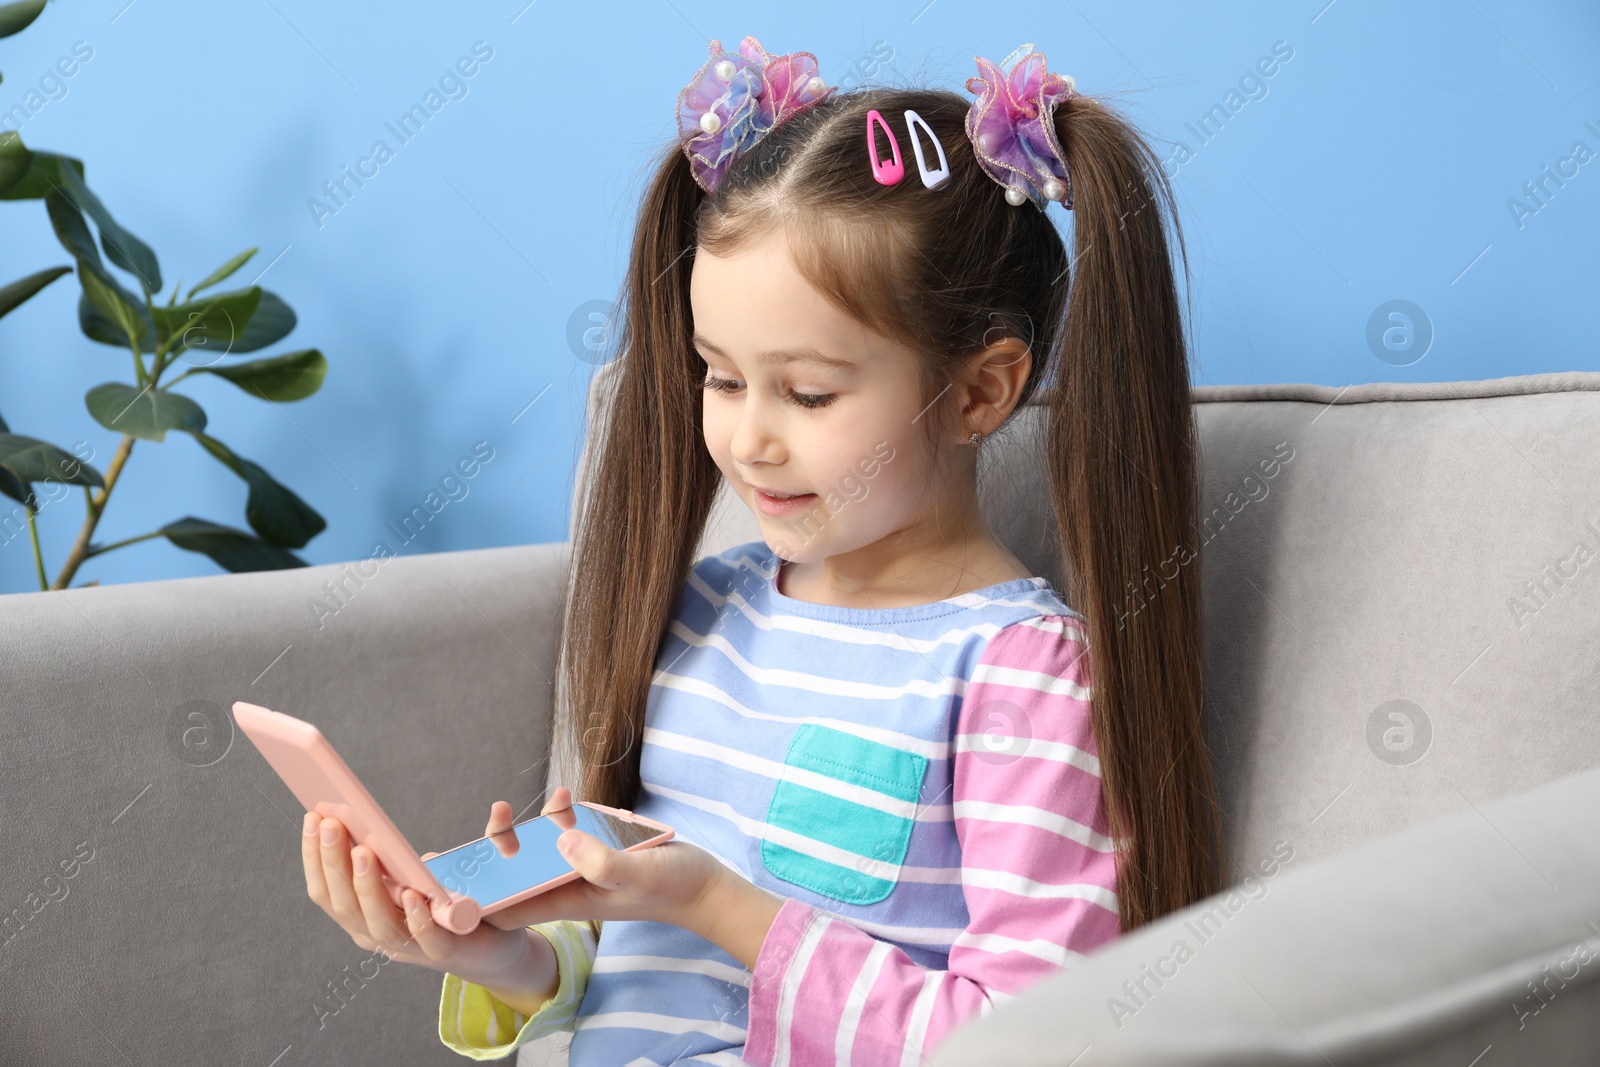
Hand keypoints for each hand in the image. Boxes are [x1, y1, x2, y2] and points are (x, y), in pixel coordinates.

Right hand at [300, 807, 545, 994]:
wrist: (489, 946)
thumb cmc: (442, 906)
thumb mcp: (410, 877)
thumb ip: (392, 858)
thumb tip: (370, 822)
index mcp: (363, 917)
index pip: (326, 892)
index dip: (315, 858)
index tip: (312, 818)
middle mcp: (378, 936)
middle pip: (344, 905)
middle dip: (333, 863)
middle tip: (330, 824)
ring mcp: (410, 948)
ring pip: (378, 924)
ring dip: (367, 886)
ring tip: (363, 851)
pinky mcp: (446, 951)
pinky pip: (426, 938)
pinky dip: (415, 917)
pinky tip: (409, 892)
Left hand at [482, 786, 727, 932]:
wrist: (703, 886)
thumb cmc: (670, 886)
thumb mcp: (636, 873)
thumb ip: (601, 862)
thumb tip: (560, 840)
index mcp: (565, 901)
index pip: (505, 908)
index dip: (477, 895)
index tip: (461, 868)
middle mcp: (566, 886)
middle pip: (513, 873)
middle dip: (496, 847)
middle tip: (498, 813)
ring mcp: (581, 868)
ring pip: (537, 851)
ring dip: (527, 827)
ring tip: (533, 801)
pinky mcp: (596, 851)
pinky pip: (565, 834)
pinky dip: (560, 816)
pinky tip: (566, 799)